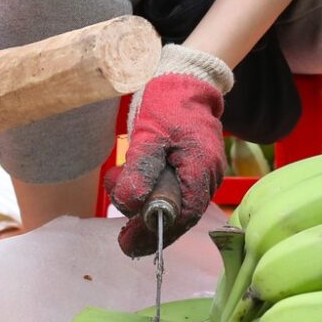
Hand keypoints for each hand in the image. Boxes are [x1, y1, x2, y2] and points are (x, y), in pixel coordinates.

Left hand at [107, 46, 232, 257]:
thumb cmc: (169, 101)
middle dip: (147, 226)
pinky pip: (172, 191)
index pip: (183, 216)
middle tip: (122, 239)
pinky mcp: (190, 167)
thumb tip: (131, 205)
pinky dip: (149, 192)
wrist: (184, 77)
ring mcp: (200, 172)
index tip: (129, 244)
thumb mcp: (148, 133)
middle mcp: (207, 176)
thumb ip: (140, 169)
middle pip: (179, 216)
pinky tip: (126, 183)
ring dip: (142, 205)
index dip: (155, 234)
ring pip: (173, 204)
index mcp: (201, 169)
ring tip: (115, 186)